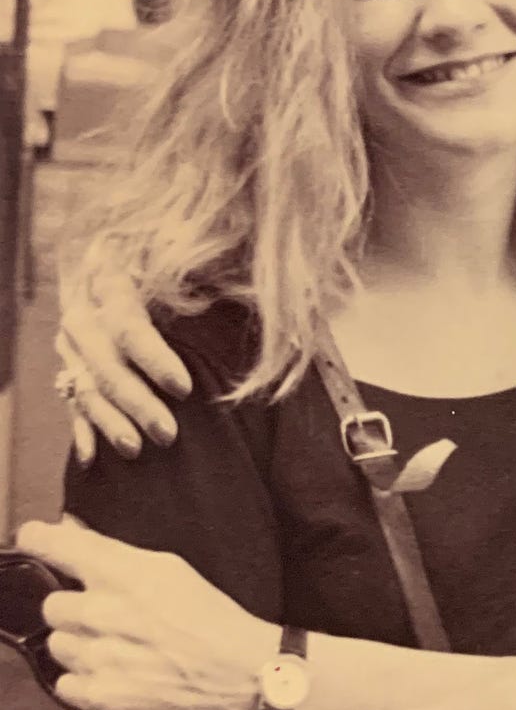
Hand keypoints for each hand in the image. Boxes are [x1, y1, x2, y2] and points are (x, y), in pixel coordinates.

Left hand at [16, 517, 274, 709]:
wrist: (240, 674)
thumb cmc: (212, 620)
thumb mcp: (170, 569)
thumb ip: (113, 551)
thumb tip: (70, 529)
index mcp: (123, 575)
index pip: (55, 547)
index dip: (38, 540)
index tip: (33, 538)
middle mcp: (103, 614)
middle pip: (53, 605)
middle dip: (77, 610)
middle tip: (109, 618)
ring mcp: (98, 658)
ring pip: (57, 646)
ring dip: (81, 647)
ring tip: (119, 650)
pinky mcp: (100, 697)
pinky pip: (65, 684)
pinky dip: (86, 681)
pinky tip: (118, 675)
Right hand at [55, 263, 191, 463]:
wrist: (118, 251)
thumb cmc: (170, 258)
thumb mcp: (183, 256)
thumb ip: (210, 274)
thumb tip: (252, 289)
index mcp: (109, 282)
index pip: (128, 325)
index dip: (154, 358)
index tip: (184, 388)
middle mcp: (84, 315)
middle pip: (106, 365)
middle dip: (136, 402)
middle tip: (168, 434)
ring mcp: (72, 346)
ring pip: (86, 388)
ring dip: (111, 422)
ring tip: (137, 449)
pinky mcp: (70, 368)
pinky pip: (72, 404)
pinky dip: (83, 430)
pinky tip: (92, 458)